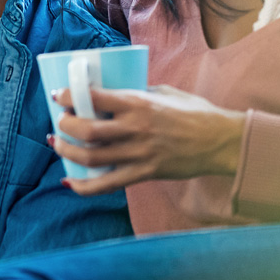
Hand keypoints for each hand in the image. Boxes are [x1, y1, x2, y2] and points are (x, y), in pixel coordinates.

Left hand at [51, 84, 245, 195]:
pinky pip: (107, 184)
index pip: (94, 97)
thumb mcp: (164, 92)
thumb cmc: (195, 112)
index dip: (69, 96)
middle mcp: (135, 128)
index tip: (57, 96)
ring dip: (67, 153)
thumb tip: (112, 92)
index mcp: (139, 103)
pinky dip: (83, 186)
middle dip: (64, 126)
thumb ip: (137, 93)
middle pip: (86, 130)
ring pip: (90, 157)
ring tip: (59, 145)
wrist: (222, 141)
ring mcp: (139, 153)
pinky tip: (69, 182)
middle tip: (58, 123)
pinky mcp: (144, 173)